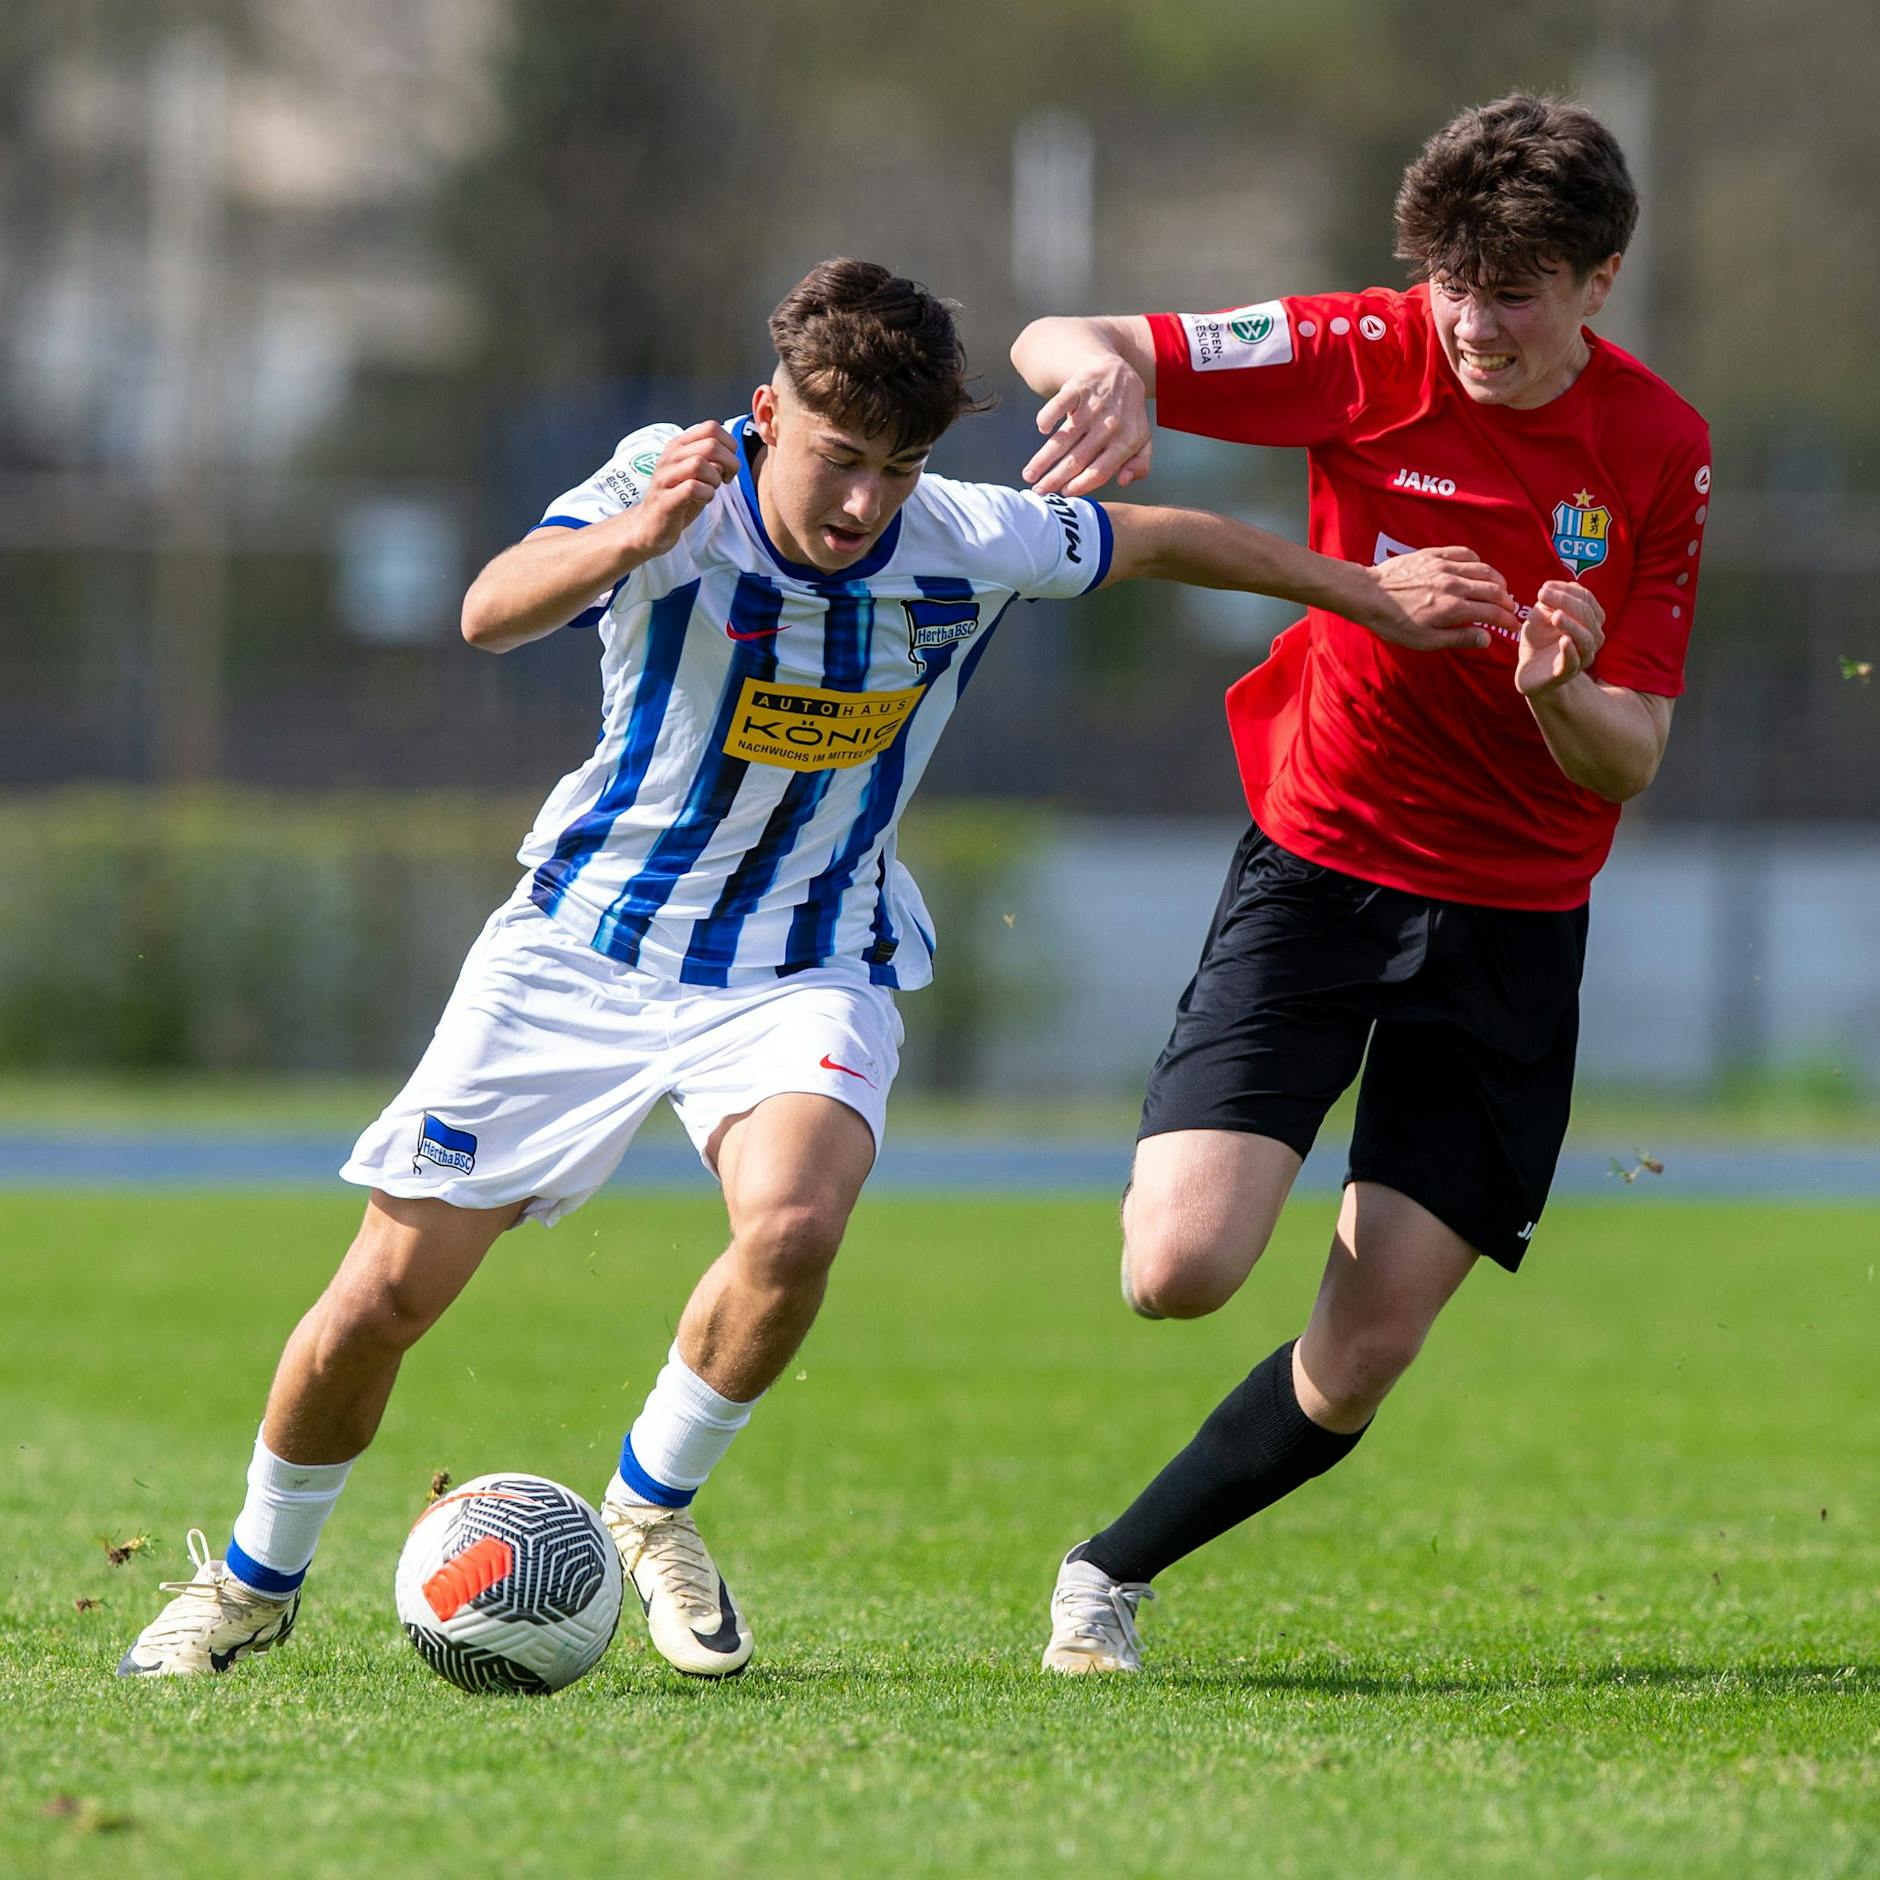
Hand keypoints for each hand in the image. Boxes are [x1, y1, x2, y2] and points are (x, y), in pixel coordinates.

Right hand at [625, 421, 738, 557]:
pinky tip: (702, 499)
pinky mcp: (665, 499)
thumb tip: (731, 453)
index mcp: (679, 446)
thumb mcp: (696, 473)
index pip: (711, 427)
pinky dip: (706, 495)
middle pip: (710, 444)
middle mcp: (671, 456)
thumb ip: (712, 459)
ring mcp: (666, 477)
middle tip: (725, 480)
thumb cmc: (679, 498)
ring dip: (715, 479)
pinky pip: (692, 488)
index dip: (729, 445)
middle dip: (729, 463)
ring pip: (700, 463)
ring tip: (710, 489)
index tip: (727, 466)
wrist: (650, 525)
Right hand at [1021, 360, 1152, 495]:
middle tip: (1038, 491)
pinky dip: (1048, 417)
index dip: (1080, 485)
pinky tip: (1042, 429)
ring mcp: (1093, 406)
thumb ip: (1139, 466)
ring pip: (1064, 438)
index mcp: (1127, 441)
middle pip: (1077, 459)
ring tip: (1029, 474)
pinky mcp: (1079, 388)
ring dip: (1043, 458)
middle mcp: (1110, 424)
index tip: (1064, 494)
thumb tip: (1123, 481)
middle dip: (1054, 478)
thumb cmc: (1126, 416)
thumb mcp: (1142, 441)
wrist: (1119, 374)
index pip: (1100, 470)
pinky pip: (1058, 404)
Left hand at [1355, 546, 1517, 650]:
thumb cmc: (1393, 622)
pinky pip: (1466, 553)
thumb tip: (1486, 638)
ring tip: (1500, 591)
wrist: (1369, 594)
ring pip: (1484, 569)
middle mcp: (1453, 584)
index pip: (1492, 612)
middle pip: (1494, 589)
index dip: (1508, 620)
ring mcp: (1445, 566)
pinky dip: (1478, 562)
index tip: (1513, 627)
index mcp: (1453, 608)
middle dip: (1507, 601)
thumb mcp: (1425, 640)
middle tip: (1509, 609)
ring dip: (1497, 581)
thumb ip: (1458, 638)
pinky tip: (1478, 570)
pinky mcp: (1434, 554)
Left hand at [1516, 579, 1605, 695]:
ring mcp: (1581, 657)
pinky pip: (1573, 662)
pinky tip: (1563, 640)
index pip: (1586, 599)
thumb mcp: (1541, 616)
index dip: (1567, 590)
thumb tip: (1550, 587)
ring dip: (1571, 625)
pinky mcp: (1565, 674)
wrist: (1530, 671)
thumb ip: (1548, 602)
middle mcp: (1592, 638)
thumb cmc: (1539, 639)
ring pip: (1585, 639)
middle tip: (1542, 594)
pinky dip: (1570, 650)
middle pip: (1587, 615)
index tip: (1544, 587)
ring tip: (1556, 615)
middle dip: (1565, 602)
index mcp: (1589, 620)